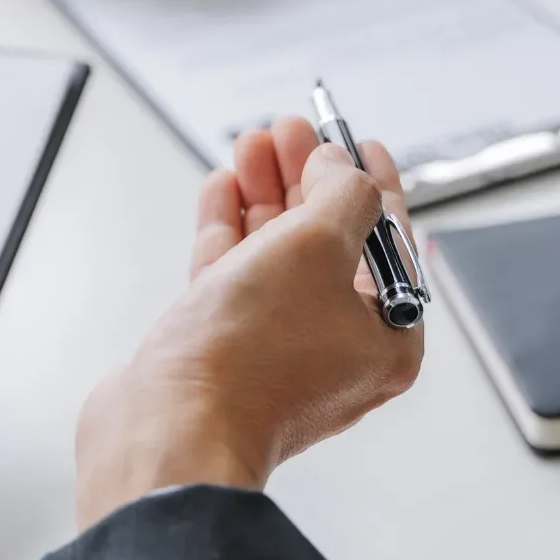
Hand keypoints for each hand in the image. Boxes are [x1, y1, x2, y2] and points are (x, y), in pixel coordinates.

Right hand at [74, 117, 421, 528]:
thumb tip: (340, 169)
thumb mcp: (315, 247)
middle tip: (290, 132)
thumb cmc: (248, 359)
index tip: (361, 144)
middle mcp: (335, 348)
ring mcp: (276, 349)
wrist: (168, 427)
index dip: (374, 183)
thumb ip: (340, 194)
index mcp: (386, 339)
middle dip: (307, 179)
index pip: (390, 244)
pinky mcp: (223, 349)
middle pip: (330, 243)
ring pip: (276, 255)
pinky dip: (229, 231)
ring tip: (250, 144)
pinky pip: (235, 277)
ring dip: (264, 194)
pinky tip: (222, 190)